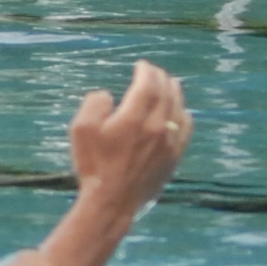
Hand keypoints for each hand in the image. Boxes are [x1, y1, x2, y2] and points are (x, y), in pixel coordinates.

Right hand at [68, 60, 192, 205]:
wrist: (112, 201)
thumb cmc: (93, 165)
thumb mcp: (80, 129)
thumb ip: (94, 104)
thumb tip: (108, 95)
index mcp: (134, 117)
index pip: (147, 85)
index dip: (146, 71)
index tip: (141, 65)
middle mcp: (157, 127)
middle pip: (166, 93)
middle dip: (161, 77)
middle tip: (154, 70)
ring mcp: (169, 143)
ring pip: (179, 109)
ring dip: (175, 92)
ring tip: (171, 84)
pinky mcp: (174, 157)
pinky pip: (186, 129)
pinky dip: (184, 114)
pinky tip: (182, 112)